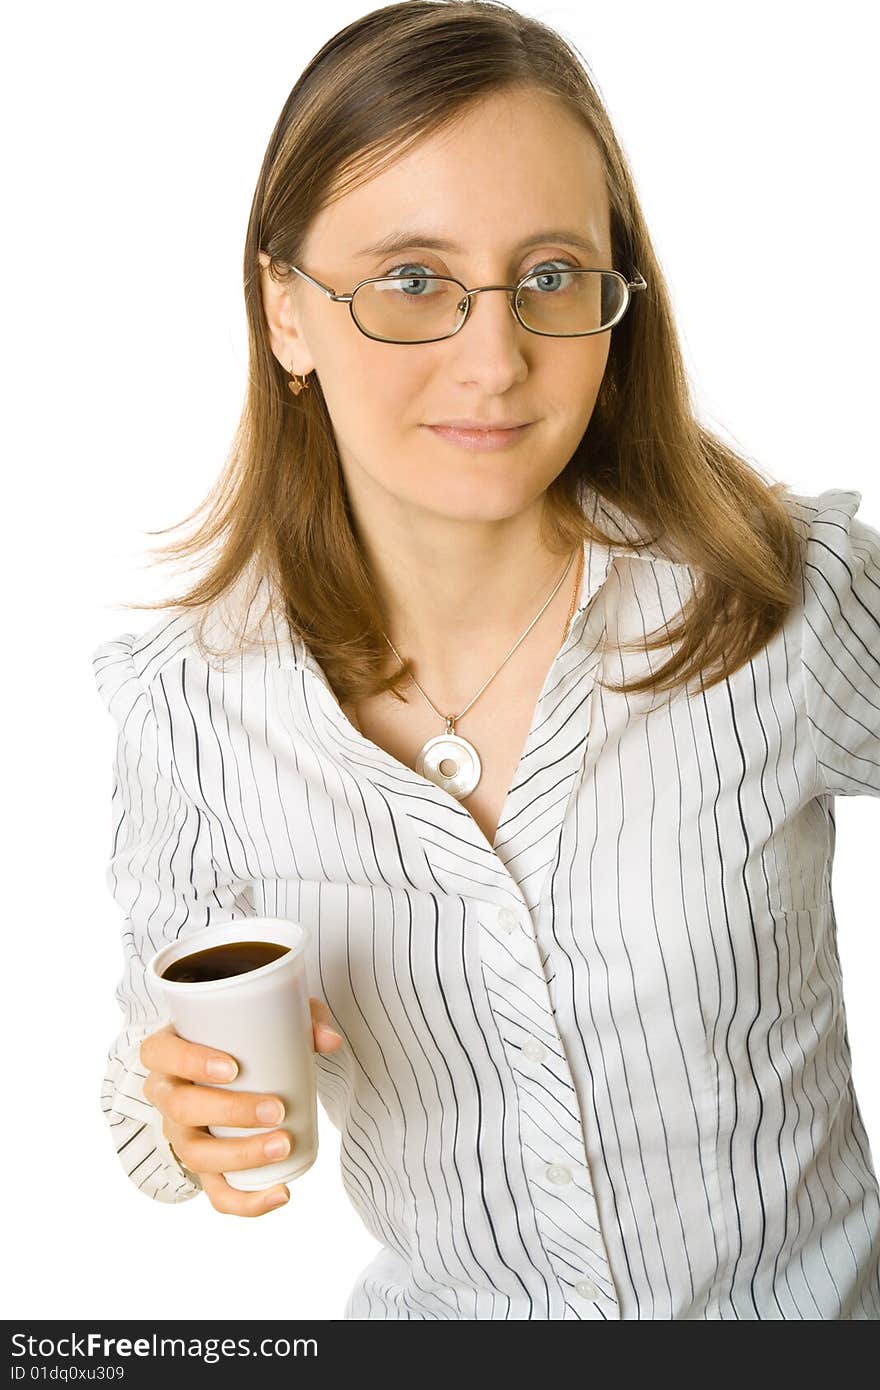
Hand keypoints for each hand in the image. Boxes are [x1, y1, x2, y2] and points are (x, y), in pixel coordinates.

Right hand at [139, 997, 341, 1216]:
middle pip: (181, 1109)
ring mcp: (180, 1134)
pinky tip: (282, 1194)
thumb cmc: (240, 1036)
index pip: (160, 1054)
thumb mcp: (265, 1017)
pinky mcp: (203, 1165)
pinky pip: (216, 1193)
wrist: (225, 1069)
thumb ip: (301, 1020)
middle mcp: (166, 1094)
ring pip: (195, 1155)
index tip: (234, 1069)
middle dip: (231, 1112)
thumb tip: (331, 1041)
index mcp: (166, 1052)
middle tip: (277, 1109)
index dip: (191, 1063)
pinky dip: (247, 1202)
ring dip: (241, 1155)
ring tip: (284, 1145)